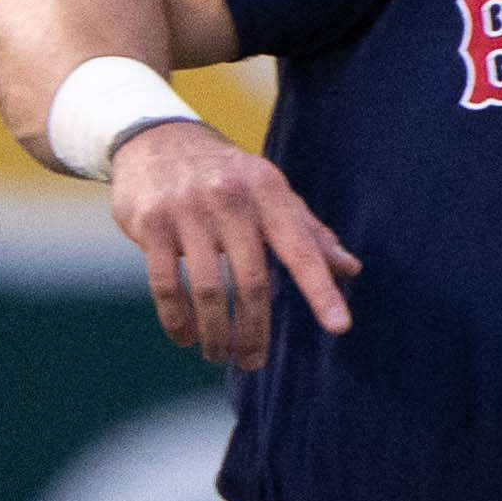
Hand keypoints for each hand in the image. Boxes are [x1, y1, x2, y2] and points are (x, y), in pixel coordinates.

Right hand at [111, 120, 358, 369]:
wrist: (157, 139)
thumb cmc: (228, 175)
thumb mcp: (272, 192)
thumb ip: (309, 233)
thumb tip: (350, 269)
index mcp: (269, 192)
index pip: (302, 249)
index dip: (322, 290)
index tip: (340, 326)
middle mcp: (230, 199)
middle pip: (252, 281)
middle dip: (255, 331)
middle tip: (254, 361)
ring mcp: (187, 210)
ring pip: (207, 290)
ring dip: (216, 333)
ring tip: (219, 355)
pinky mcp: (151, 223)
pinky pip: (164, 284)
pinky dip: (176, 320)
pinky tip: (186, 338)